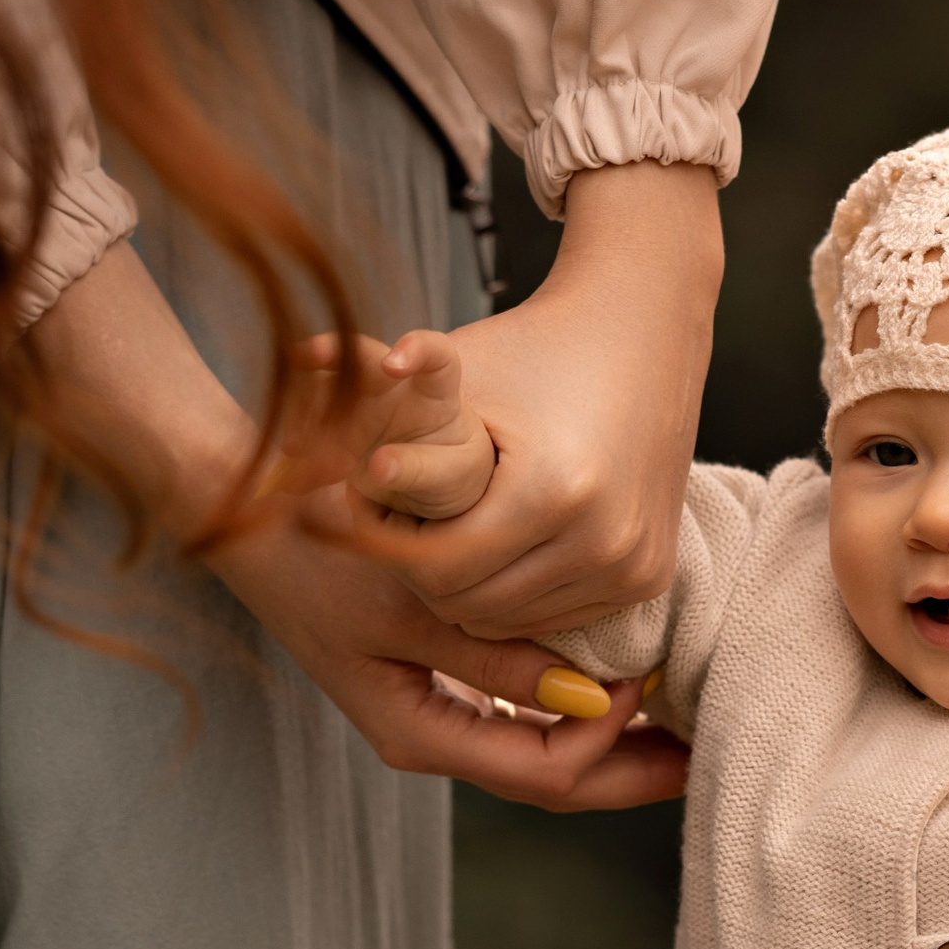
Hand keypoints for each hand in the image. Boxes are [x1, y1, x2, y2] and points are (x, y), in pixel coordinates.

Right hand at [209, 493, 686, 804]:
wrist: (241, 502)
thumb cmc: (321, 541)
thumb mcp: (410, 597)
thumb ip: (497, 657)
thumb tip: (591, 699)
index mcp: (419, 733)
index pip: (543, 774)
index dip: (609, 744)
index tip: (649, 675)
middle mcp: (430, 738)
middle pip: (553, 784)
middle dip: (634, 774)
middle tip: (711, 748)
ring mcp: (433, 713)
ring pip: (543, 757)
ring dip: (615, 746)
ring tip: (685, 721)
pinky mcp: (436, 679)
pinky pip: (524, 718)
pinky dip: (579, 712)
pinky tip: (624, 685)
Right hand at [303, 326, 498, 520]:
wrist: (429, 484)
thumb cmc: (451, 470)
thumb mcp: (450, 475)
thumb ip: (420, 469)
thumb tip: (379, 467)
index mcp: (434, 390)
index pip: (435, 353)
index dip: (416, 348)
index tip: (393, 365)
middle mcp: (391, 383)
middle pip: (360, 353)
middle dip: (329, 349)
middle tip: (299, 355)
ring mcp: (358, 398)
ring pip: (323, 388)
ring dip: (305, 414)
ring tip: (300, 453)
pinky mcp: (333, 420)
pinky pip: (307, 422)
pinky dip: (298, 447)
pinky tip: (296, 477)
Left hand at [350, 159, 720, 638]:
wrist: (646, 326)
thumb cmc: (534, 346)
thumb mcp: (457, 367)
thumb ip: (377, 385)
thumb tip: (299, 355)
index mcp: (551, 493)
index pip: (434, 573)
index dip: (392, 547)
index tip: (382, 508)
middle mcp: (602, 541)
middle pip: (471, 606)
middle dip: (429, 572)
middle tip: (415, 522)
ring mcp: (632, 566)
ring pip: (512, 621)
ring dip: (474, 588)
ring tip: (459, 529)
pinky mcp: (649, 577)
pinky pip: (558, 617)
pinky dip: (522, 591)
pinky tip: (507, 544)